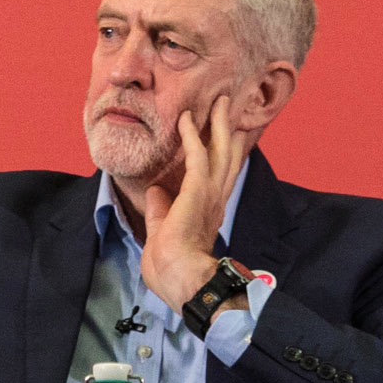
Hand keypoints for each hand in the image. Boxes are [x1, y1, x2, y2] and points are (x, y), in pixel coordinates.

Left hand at [141, 94, 253, 302]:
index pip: (219, 176)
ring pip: (220, 150)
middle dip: (227, 130)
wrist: (180, 280)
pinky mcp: (198, 191)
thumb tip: (155, 191)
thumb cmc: (171, 267)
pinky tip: (187, 119)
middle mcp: (215, 199)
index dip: (223, 153)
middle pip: (227, 157)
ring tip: (218, 102)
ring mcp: (210, 194)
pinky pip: (198, 155)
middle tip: (226, 107)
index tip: (224, 135)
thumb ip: (160, 209)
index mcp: (209, 211)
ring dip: (218, 123)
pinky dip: (193, 135)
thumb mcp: (161, 231)